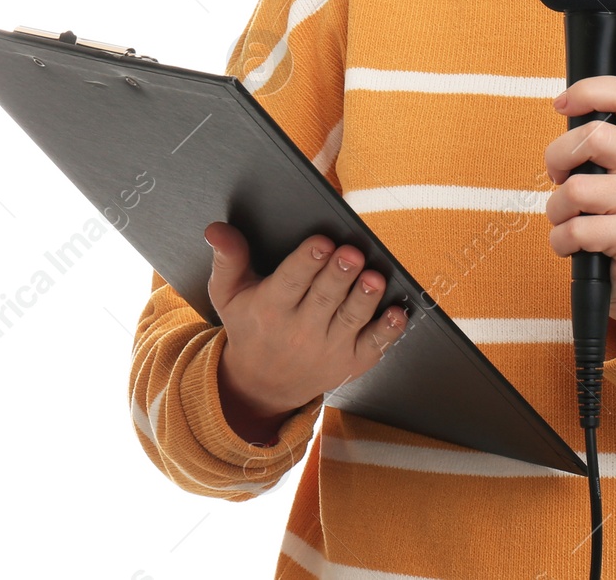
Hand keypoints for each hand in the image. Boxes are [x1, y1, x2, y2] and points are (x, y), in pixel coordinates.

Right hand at [204, 222, 408, 440]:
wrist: (262, 385)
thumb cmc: (250, 326)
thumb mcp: (229, 294)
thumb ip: (228, 258)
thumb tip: (216, 229)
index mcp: (270, 308)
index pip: (291, 282)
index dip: (307, 262)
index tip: (321, 242)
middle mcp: (300, 331)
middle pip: (324, 299)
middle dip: (340, 275)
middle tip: (353, 253)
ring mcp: (329, 349)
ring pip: (351, 320)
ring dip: (365, 300)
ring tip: (375, 278)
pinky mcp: (352, 362)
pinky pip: (373, 347)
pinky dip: (387, 331)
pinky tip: (398, 313)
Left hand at [543, 76, 615, 338]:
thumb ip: (600, 143)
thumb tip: (566, 109)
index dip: (590, 91)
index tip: (562, 105)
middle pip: (592, 137)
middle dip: (556, 159)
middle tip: (558, 179)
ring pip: (576, 188)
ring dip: (557, 210)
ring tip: (570, 221)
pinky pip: (576, 229)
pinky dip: (561, 241)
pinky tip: (573, 247)